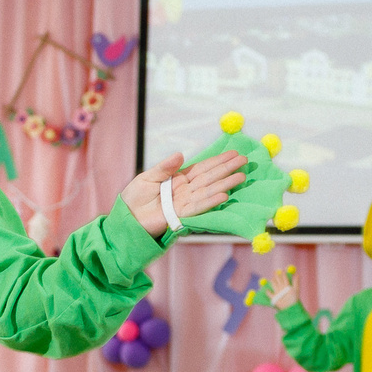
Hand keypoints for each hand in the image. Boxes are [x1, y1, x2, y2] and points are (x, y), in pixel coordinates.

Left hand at [123, 149, 248, 238]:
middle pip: (209, 177)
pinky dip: (211, 201)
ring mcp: (184, 202)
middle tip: (244, 160)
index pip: (202, 168)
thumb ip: (165, 167)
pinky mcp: (180, 215)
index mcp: (178, 179)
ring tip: (241, 177)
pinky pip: (198, 207)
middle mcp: (185, 190)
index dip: (217, 160)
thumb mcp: (148, 177)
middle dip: (226, 169)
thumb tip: (181, 154)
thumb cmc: (134, 198)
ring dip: (225, 184)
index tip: (233, 153)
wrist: (126, 218)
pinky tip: (224, 195)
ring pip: (208, 191)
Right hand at [263, 265, 303, 309]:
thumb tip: (298, 274)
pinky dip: (268, 293)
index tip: (281, 270)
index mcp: (287, 287)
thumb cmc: (294, 299)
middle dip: (277, 276)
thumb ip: (296, 282)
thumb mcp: (296, 290)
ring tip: (272, 278)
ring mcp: (278, 293)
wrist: (291, 308)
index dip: (283, 274)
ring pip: (274, 285)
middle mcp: (282, 289)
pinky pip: (270, 295)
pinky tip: (266, 290)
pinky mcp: (275, 299)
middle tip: (274, 271)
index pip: (284, 279)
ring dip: (273, 281)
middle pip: (279, 281)